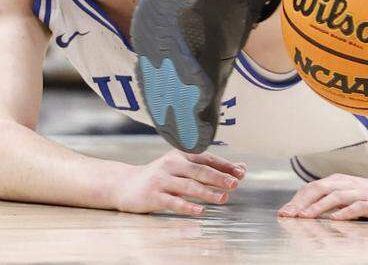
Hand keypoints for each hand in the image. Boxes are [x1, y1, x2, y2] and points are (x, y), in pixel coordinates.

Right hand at [113, 150, 245, 215]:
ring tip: (223, 198)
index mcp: (181, 155)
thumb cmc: (161, 176)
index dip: (225, 165)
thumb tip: (242, 168)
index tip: (241, 172)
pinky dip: (187, 206)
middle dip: (218, 177)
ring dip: (207, 192)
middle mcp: (171, 164)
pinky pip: (173, 202)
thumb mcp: (183, 167)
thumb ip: (210, 168)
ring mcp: (161, 180)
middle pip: (199, 170)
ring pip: (188, 186)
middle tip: (235, 184)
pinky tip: (200, 211)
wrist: (126, 184)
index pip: (207, 158)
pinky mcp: (153, 196)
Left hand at [277, 173, 367, 221]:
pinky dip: (345, 212)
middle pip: (320, 189)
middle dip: (302, 202)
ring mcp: (362, 193)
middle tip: (288, 215)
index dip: (296, 200)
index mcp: (338, 181)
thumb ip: (327, 200)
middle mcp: (347, 184)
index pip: (312, 188)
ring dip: (319, 207)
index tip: (283, 213)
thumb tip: (301, 210)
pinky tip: (335, 219)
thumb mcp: (346, 195)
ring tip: (305, 217)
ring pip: (336, 196)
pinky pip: (358, 207)